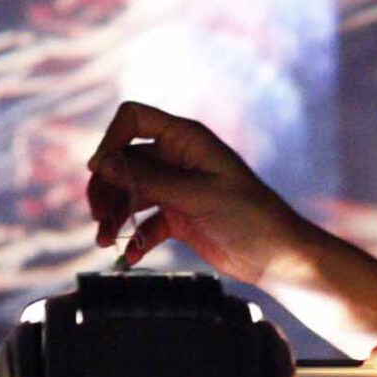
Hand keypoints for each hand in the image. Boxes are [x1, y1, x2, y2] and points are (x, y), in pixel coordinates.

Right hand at [84, 101, 309, 284]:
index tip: (99, 171)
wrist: (277, 256)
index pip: (133, 120)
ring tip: (105, 241)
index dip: (111, 141)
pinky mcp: (178, 216)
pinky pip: (144, 221)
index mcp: (185, 139)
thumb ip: (147, 180)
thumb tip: (101, 164)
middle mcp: (177, 158)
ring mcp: (176, 187)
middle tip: (99, 218)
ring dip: (114, 215)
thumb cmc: (249, 216)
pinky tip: (131, 255)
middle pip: (123, 161)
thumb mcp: (196, 195)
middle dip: (107, 188)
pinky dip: (134, 236)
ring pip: (128, 193)